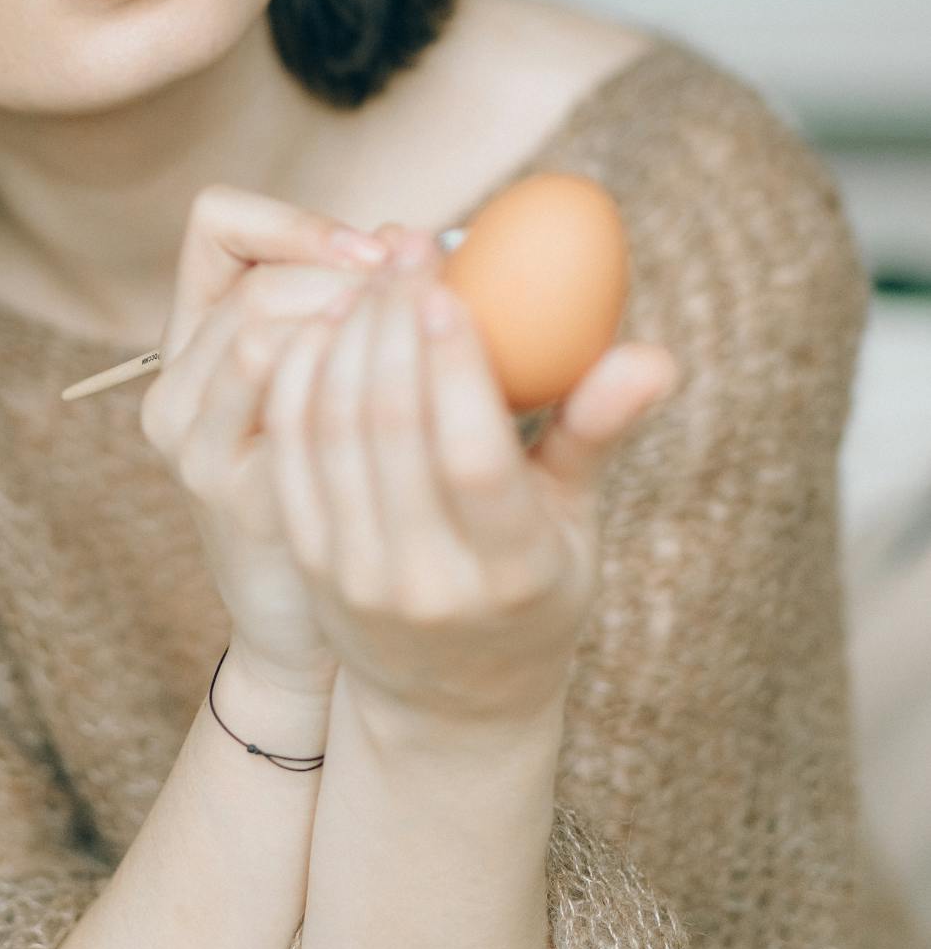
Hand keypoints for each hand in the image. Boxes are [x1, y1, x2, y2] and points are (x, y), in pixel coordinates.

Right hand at [138, 185, 390, 690]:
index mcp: (195, 336)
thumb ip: (356, 307)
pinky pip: (286, 406)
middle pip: (254, 279)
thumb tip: (408, 237)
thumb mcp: (330, 384)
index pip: (217, 222)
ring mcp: (193, 441)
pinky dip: (348, 380)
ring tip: (420, 328)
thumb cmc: (340, 484)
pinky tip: (410, 391)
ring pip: (258, 332)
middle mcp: (177, 383)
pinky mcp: (231, 492)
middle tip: (418, 287)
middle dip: (346, 273)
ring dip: (349, 319)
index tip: (380, 251)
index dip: (299, 220)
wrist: (309, 624)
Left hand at [261, 255, 679, 731]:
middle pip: (390, 428)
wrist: (450, 700)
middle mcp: (424, 578)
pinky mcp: (308, 559)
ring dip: (344, 336)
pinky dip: (301, 376)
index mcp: (509, 570)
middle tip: (407, 248)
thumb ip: (600, 431)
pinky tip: (324, 322)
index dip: (455, 366)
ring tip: (369, 273)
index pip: (472, 456)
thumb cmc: (532, 587)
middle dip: (392, 321)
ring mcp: (356, 573)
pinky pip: (292, 449)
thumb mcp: (576, 523)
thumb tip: (655, 353)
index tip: (450, 285)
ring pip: (331, 430)